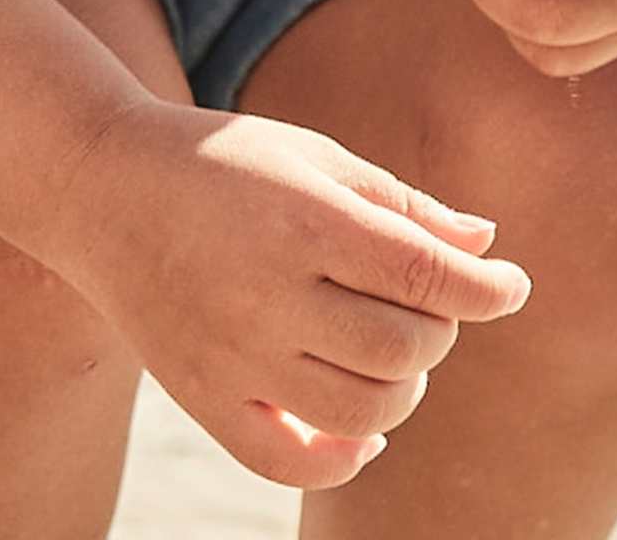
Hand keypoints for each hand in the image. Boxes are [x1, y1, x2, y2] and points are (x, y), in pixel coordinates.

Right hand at [36, 99, 531, 490]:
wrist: (103, 187)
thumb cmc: (225, 161)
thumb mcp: (314, 156)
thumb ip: (401, 204)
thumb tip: (486, 249)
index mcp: (304, 219)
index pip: (423, 275)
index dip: (486, 289)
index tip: (512, 286)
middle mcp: (270, 294)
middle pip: (403, 348)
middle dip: (440, 330)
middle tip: (429, 303)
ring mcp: (234, 355)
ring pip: (362, 412)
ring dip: (404, 388)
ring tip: (394, 351)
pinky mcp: (204, 398)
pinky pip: (289, 460)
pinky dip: (343, 457)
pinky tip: (363, 430)